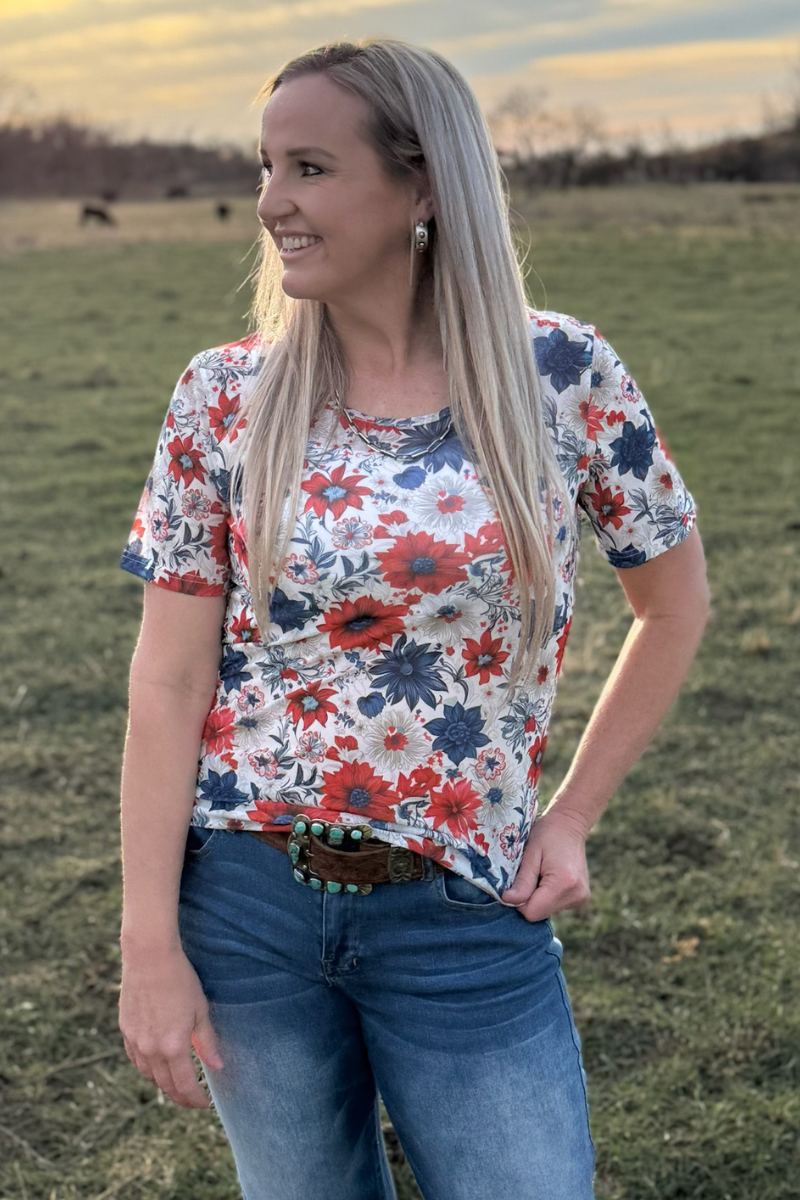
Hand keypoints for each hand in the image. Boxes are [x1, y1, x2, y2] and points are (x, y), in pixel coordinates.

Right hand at [119, 944, 223, 1108]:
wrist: (149, 957)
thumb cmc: (180, 980)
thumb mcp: (200, 1010)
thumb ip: (206, 1041)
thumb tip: (217, 1067)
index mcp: (173, 1046)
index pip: (184, 1085)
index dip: (195, 1099)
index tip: (205, 1104)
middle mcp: (151, 1049)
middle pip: (165, 1085)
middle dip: (180, 1096)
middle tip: (192, 1100)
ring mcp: (136, 1041)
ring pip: (148, 1075)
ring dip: (163, 1084)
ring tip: (176, 1086)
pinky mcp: (126, 1030)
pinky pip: (136, 1059)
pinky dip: (147, 1069)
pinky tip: (155, 1067)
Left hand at [501, 806, 590, 922]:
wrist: (570, 825)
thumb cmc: (547, 834)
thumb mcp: (530, 854)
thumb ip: (521, 881)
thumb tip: (507, 901)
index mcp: (564, 884)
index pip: (532, 912)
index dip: (519, 901)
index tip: (518, 881)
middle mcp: (577, 895)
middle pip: (540, 913)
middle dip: (528, 898)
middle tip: (531, 874)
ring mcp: (581, 899)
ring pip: (546, 911)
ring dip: (538, 897)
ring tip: (541, 873)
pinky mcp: (581, 899)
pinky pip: (555, 906)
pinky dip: (547, 896)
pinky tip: (550, 877)